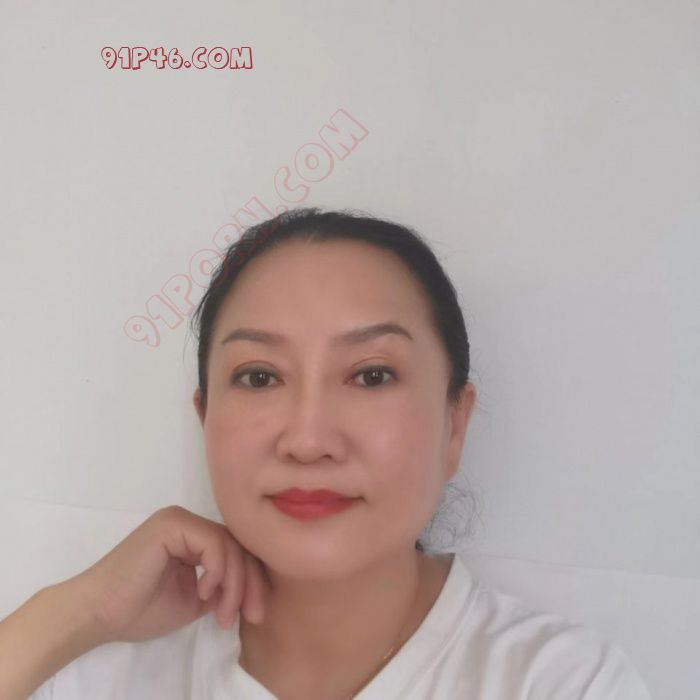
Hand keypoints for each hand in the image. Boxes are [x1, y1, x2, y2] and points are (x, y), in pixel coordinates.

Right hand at [64, 505, 268, 643]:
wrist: (98, 614)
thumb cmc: (138, 610)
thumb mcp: (193, 601)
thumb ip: (220, 588)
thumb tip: (251, 587)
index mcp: (192, 538)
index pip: (236, 552)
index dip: (252, 582)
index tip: (256, 614)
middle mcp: (188, 523)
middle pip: (237, 546)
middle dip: (251, 583)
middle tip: (254, 615)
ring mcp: (180, 520)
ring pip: (229, 545)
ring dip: (235, 584)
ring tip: (224, 614)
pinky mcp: (173, 524)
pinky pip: (213, 543)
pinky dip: (217, 571)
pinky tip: (205, 593)